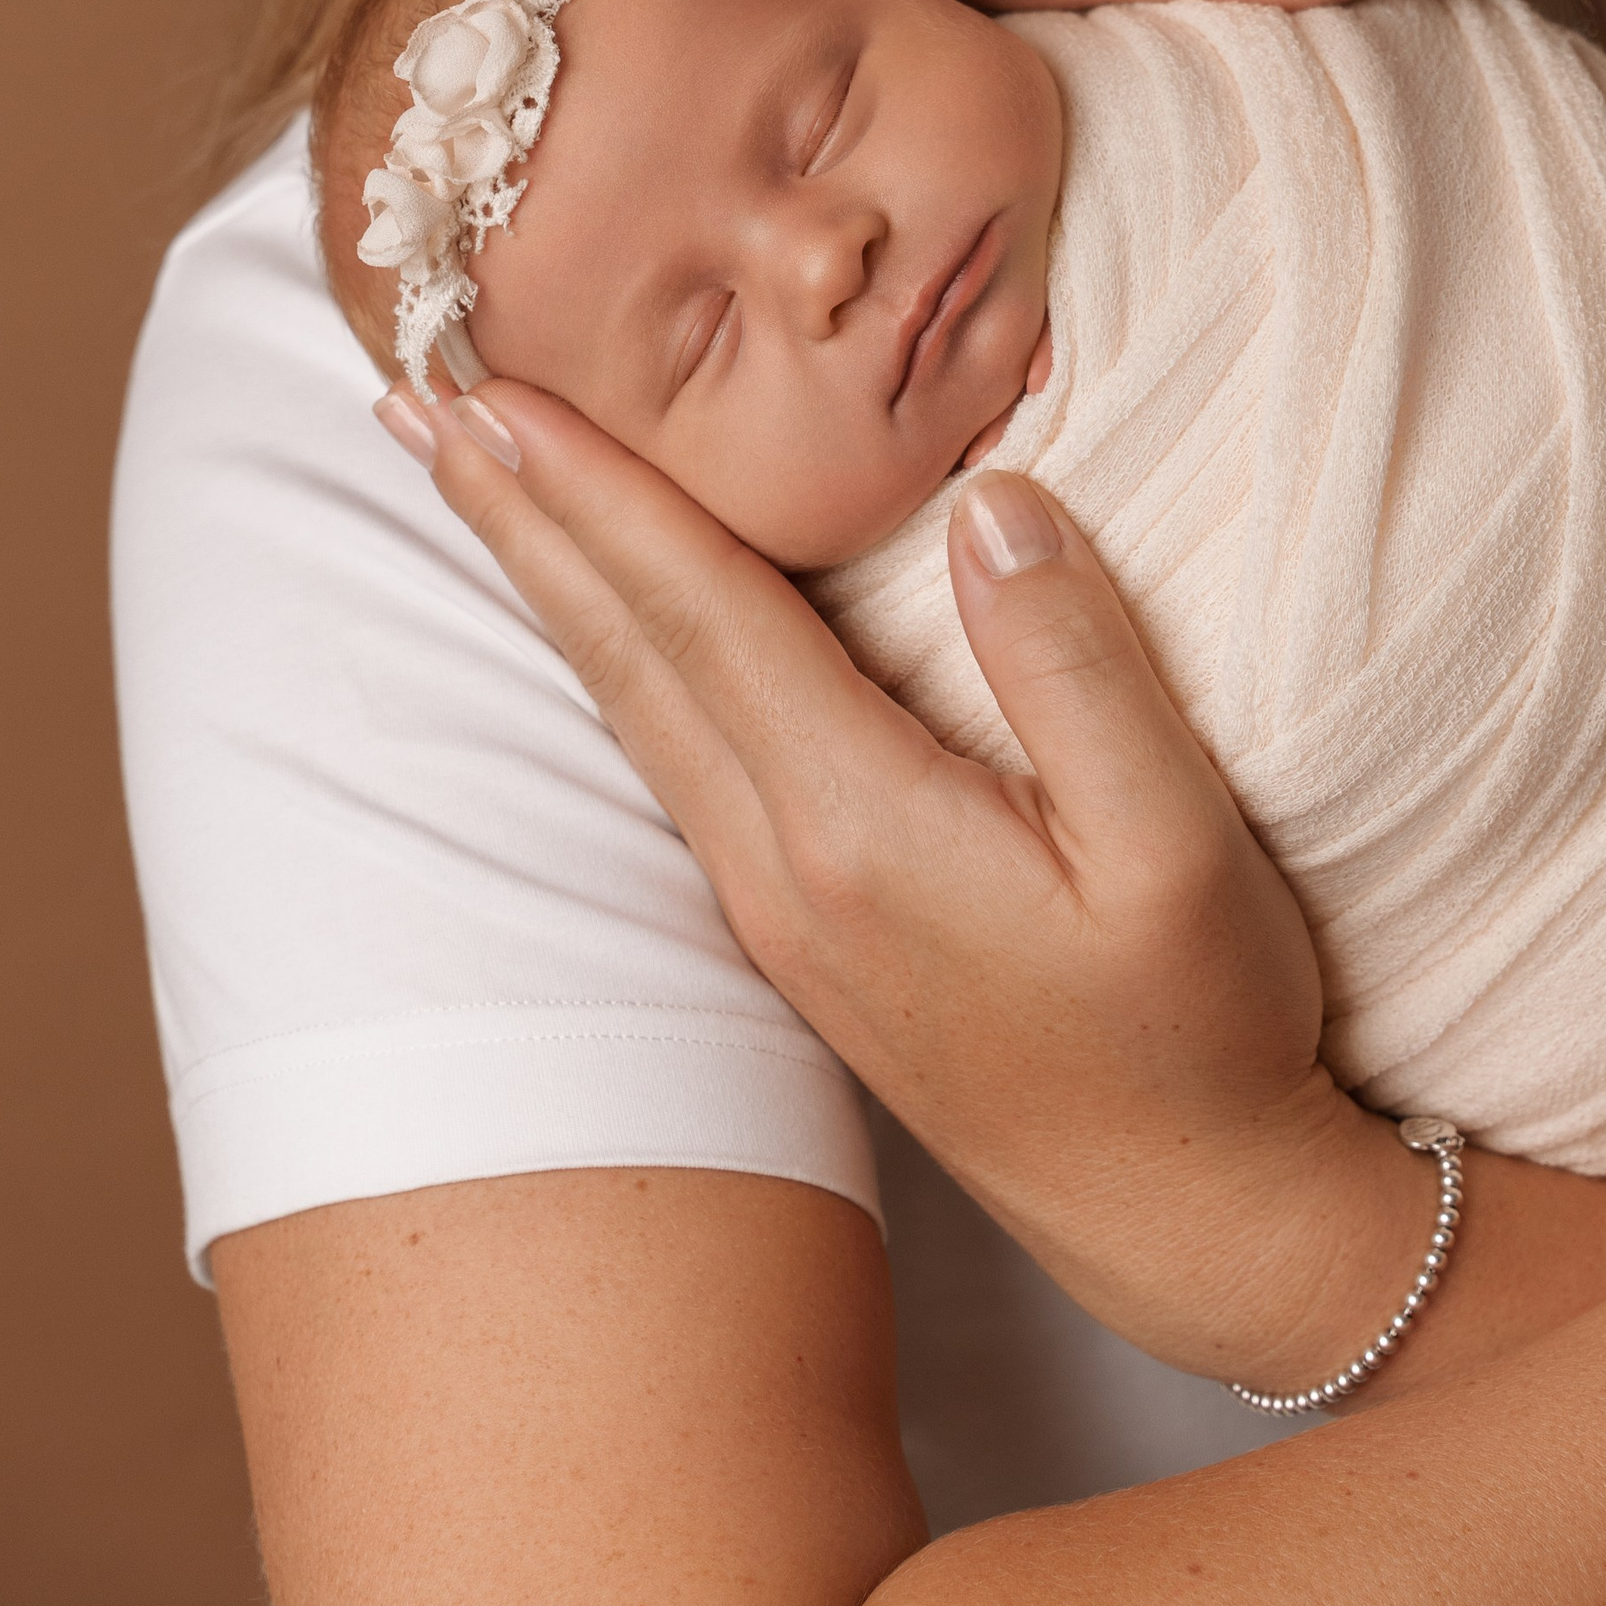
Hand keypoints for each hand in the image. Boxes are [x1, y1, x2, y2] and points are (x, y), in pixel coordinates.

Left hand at [390, 379, 1433, 1383]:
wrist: (1182, 1214)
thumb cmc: (1195, 1025)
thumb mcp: (1176, 841)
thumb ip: (1076, 664)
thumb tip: (995, 503)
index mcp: (859, 823)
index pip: (701, 611)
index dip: (599, 490)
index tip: (496, 390)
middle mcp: (782, 866)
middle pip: (625, 652)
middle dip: (520, 517)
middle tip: (409, 400)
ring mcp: (777, 911)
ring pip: (633, 707)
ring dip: (549, 584)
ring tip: (477, 487)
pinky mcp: (800, 936)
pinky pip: (672, 755)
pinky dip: (615, 657)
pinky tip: (605, 630)